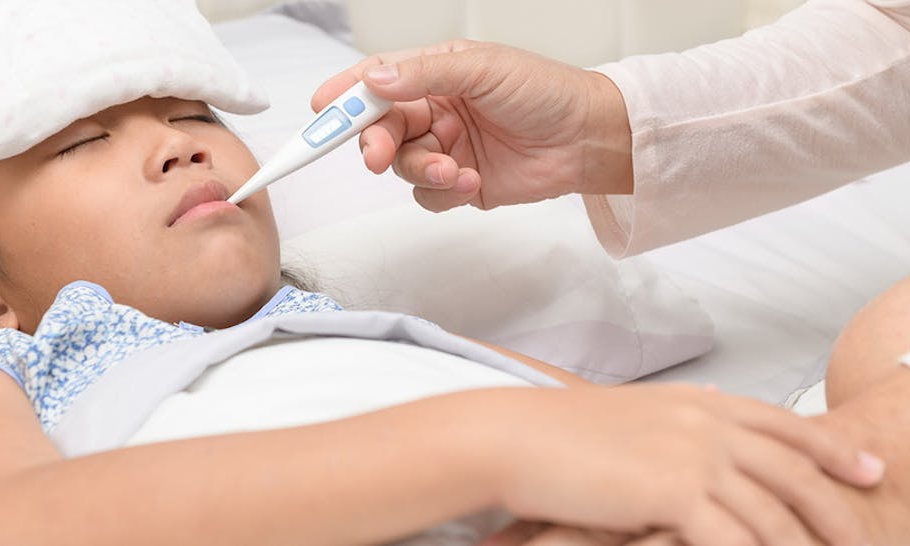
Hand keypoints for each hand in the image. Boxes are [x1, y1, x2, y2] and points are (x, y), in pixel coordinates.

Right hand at [311, 40, 633, 212]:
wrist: (588, 139)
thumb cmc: (545, 92)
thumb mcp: (482, 69)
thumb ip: (423, 74)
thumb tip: (374, 80)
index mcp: (435, 73)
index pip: (377, 81)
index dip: (346, 95)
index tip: (322, 109)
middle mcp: (434, 110)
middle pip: (380, 129)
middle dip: (374, 143)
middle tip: (375, 155)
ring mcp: (446, 147)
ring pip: (403, 166)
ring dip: (422, 170)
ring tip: (456, 169)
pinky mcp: (461, 183)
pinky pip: (428, 195)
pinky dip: (444, 191)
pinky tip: (473, 181)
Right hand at [474, 385, 884, 545]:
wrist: (515, 438)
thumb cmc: (560, 431)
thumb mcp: (633, 410)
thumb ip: (682, 411)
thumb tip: (718, 401)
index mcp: (698, 401)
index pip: (783, 423)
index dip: (832, 446)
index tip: (866, 467)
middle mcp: (706, 422)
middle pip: (795, 467)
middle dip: (836, 505)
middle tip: (862, 535)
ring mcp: (693, 455)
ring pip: (773, 511)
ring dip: (801, 544)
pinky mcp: (674, 492)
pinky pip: (735, 538)